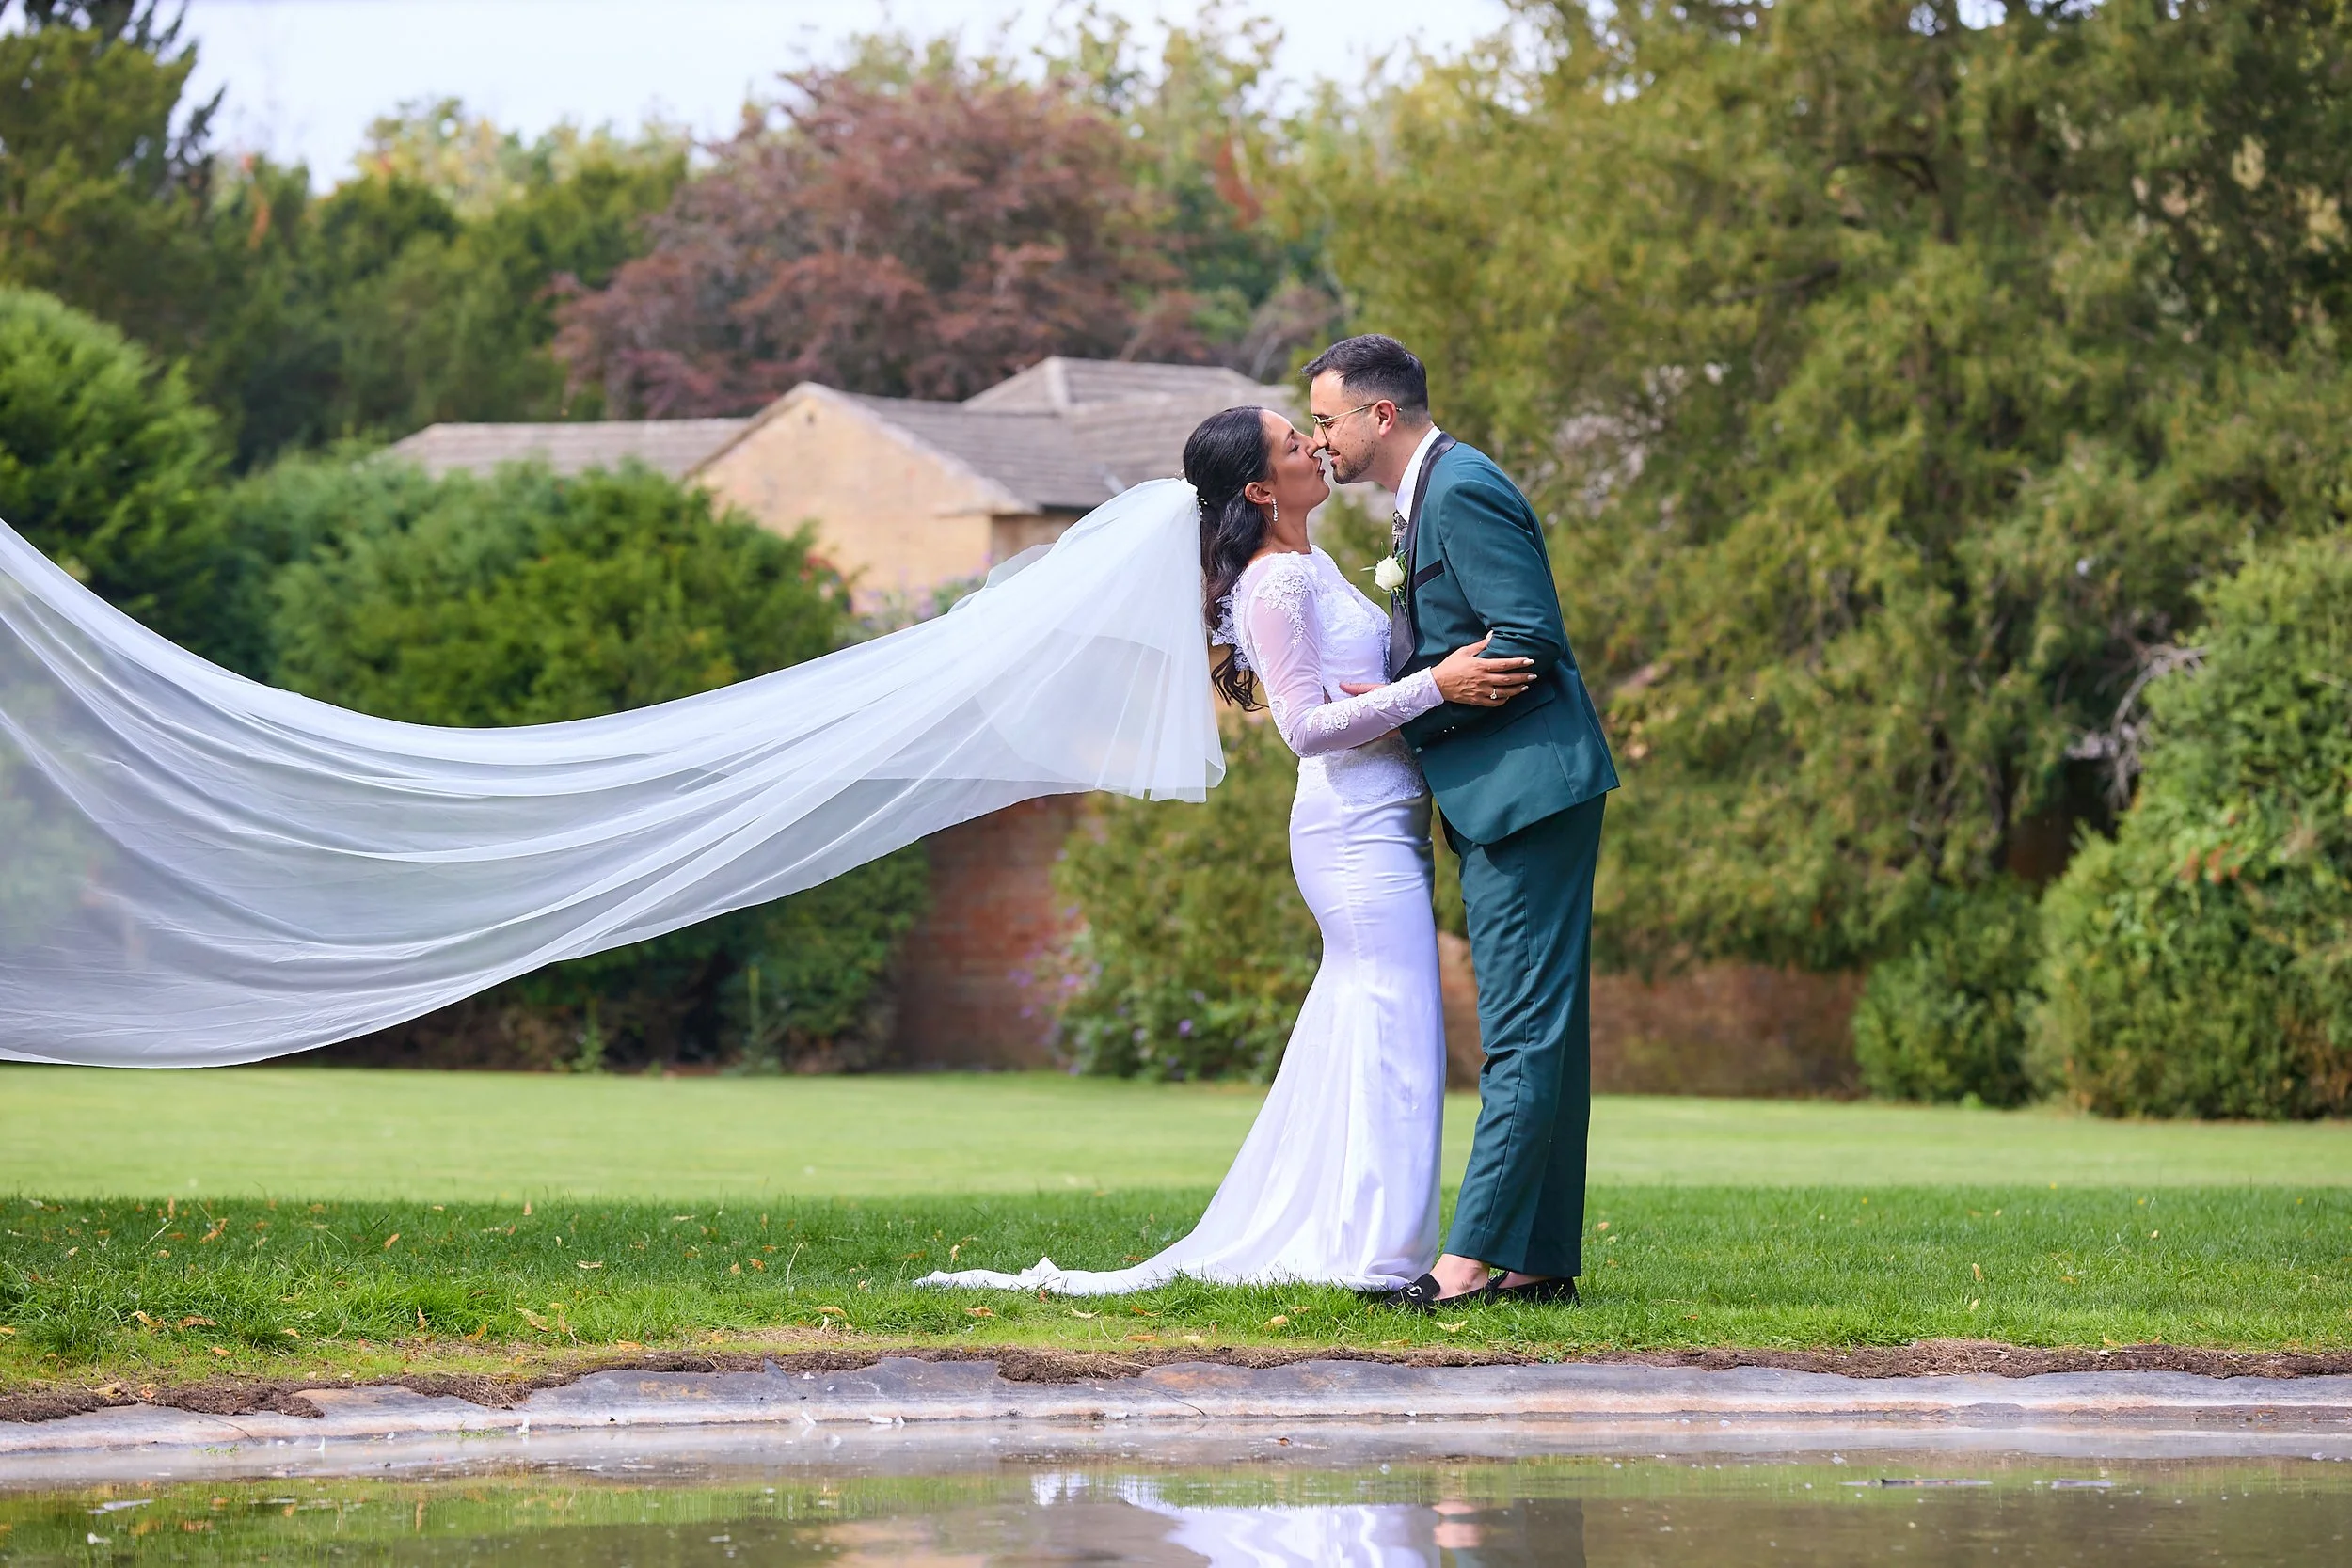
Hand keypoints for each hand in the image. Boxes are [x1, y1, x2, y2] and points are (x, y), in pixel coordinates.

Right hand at [1339, 636, 1534, 706]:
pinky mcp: (1477, 700)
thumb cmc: (1451, 665)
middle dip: (1523, 677)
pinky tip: (1509, 696)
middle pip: (1508, 679)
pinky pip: (1494, 702)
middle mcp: (1483, 679)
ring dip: (1517, 690)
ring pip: (1504, 693)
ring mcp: (1481, 691)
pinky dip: (1504, 700)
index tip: (1530, 661)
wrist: (1437, 684)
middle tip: (1534, 676)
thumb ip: (1481, 645)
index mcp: (1481, 665)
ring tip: (1525, 686)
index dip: (1519, 663)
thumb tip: (1492, 635)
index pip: (1505, 664)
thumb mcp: (1464, 651)